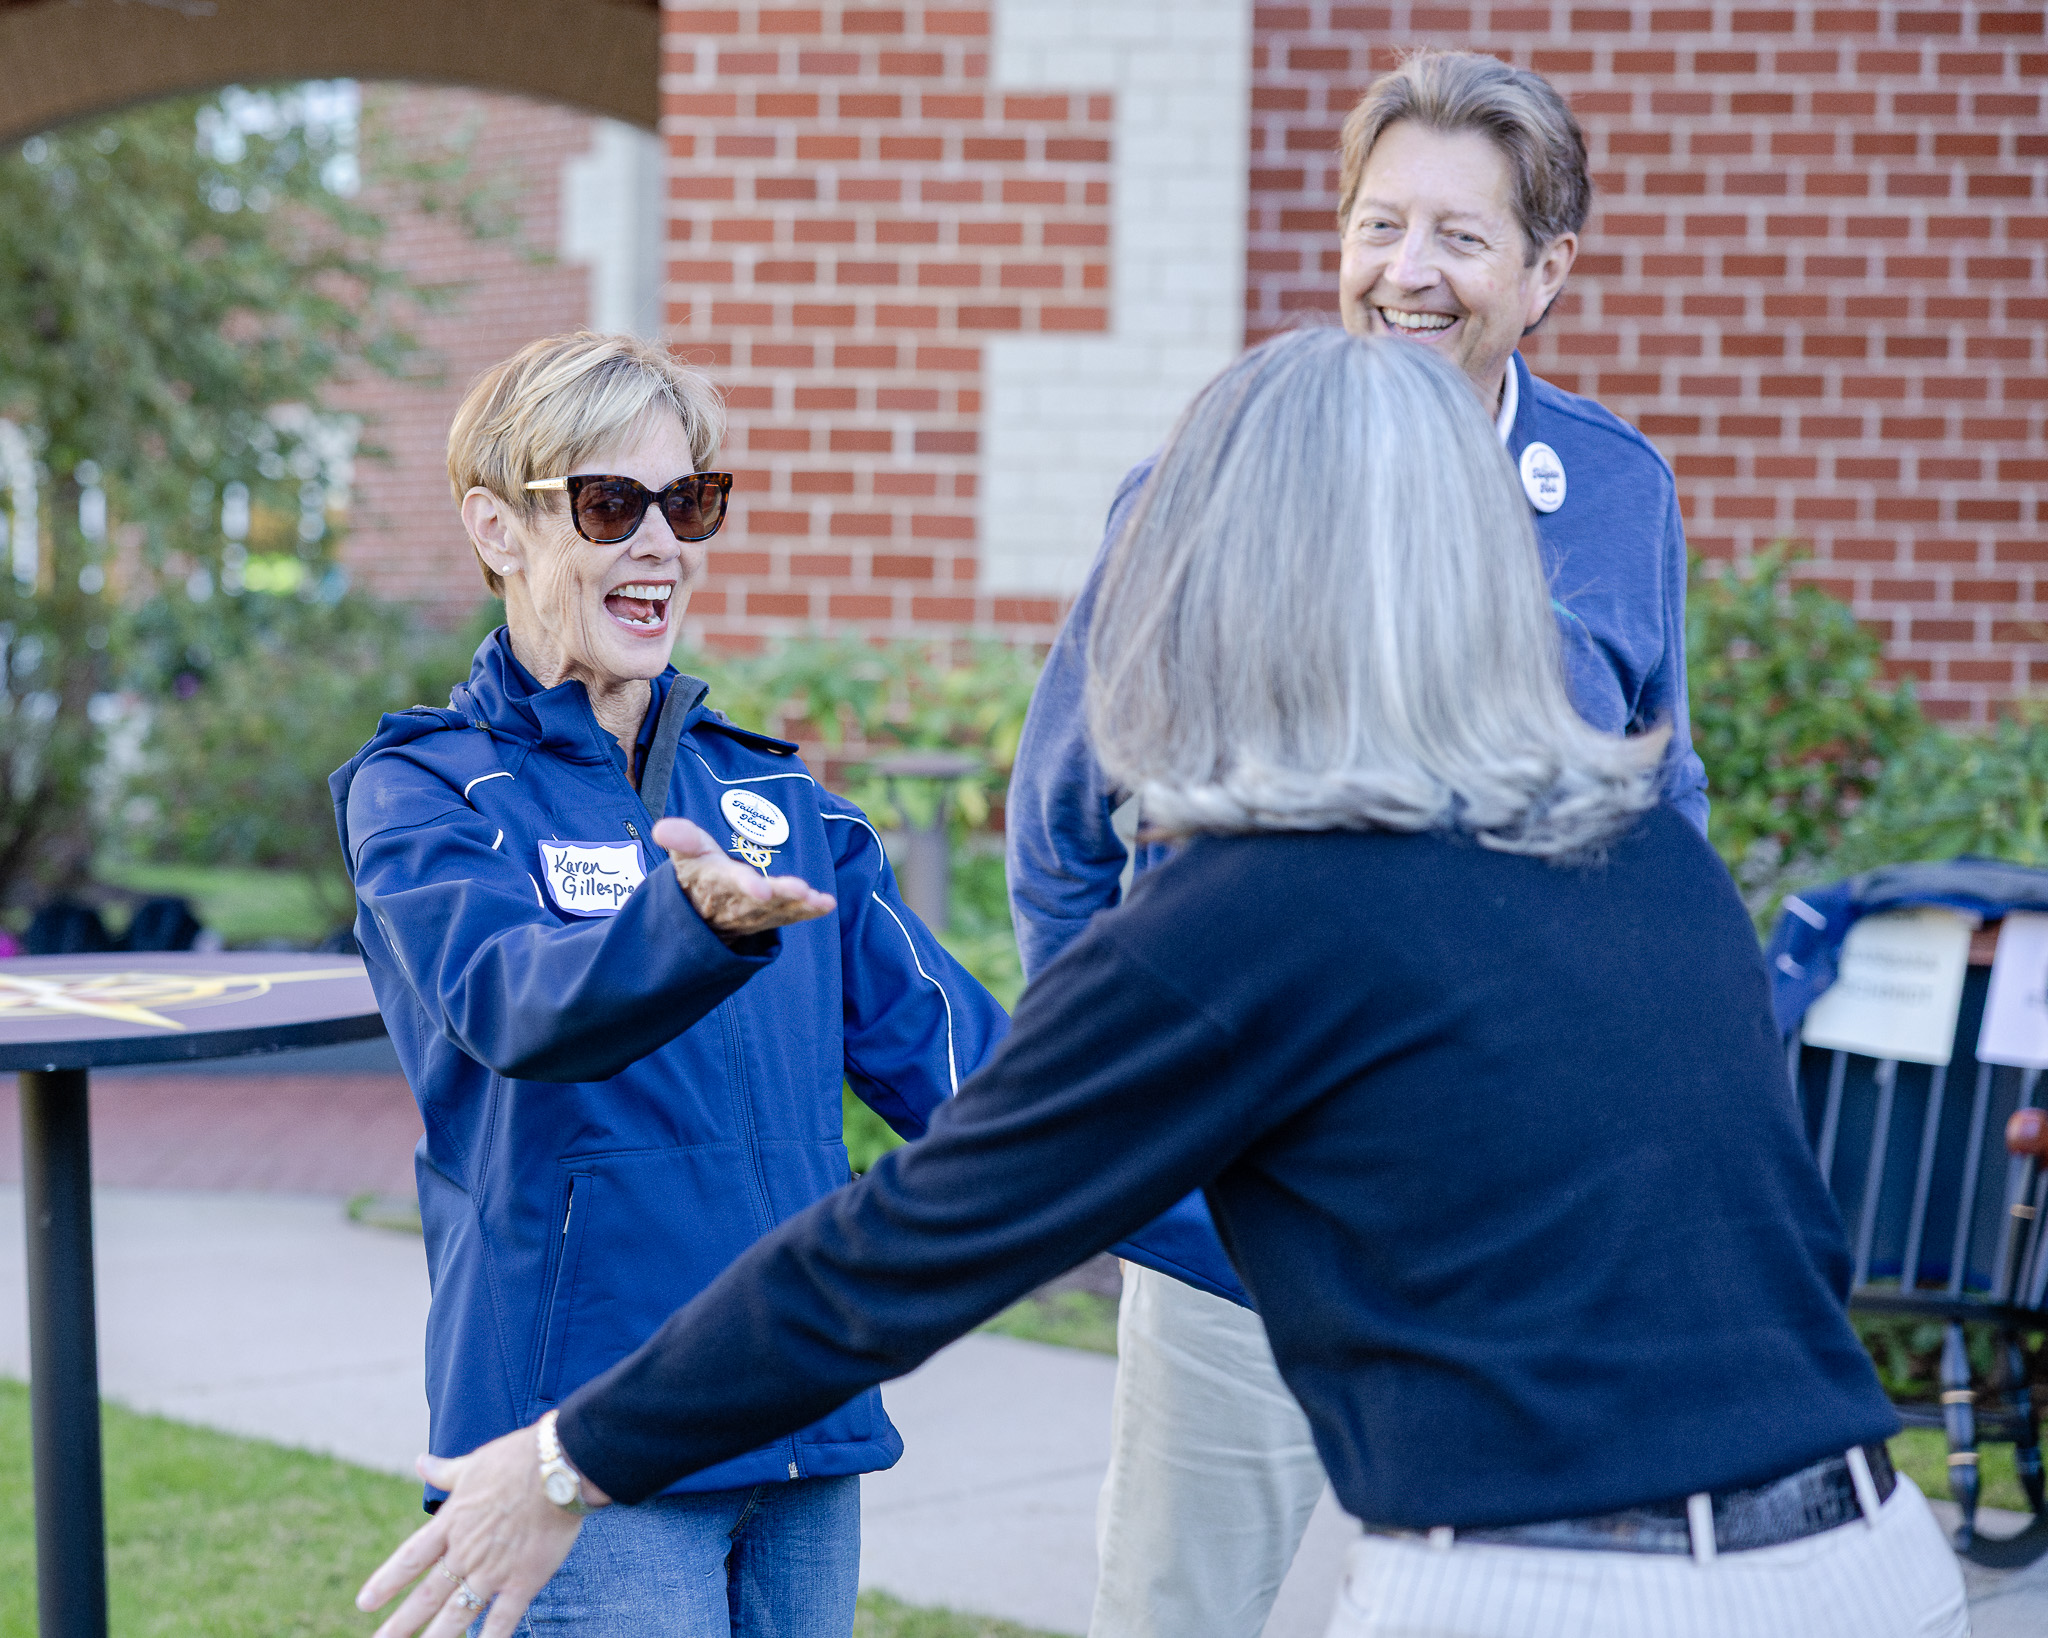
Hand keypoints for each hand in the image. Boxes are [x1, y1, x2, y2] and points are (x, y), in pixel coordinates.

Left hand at [356, 1429, 605, 1637]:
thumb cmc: (517, 1458)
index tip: (364, 1604)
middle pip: (427, 1596)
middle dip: (400, 1625)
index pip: (410, 1559)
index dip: (386, 1583)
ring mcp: (493, 1570)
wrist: (559, 1466)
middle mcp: (466, 1552)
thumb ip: (445, 1471)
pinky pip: (502, 1619)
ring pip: (457, 1615)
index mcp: (451, 1523)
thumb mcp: (474, 1464)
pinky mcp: (523, 1580)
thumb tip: (420, 1462)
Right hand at [654, 817, 834, 938]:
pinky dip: (809, 912)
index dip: (746, 885)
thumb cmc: (698, 872)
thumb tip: (663, 829)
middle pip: (760, 900)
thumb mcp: (685, 854)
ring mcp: (756, 913)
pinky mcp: (770, 918)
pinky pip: (791, 916)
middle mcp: (737, 901)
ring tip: (817, 899)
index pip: (731, 883)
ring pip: (778, 910)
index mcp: (716, 881)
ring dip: (799, 905)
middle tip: (799, 890)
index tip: (761, 888)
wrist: (699, 911)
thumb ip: (680, 838)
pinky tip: (827, 904)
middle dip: (780, 895)